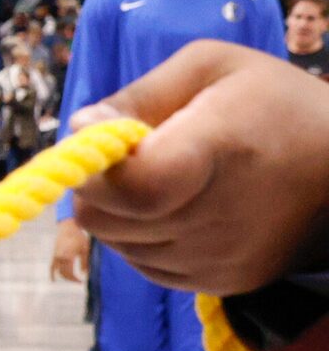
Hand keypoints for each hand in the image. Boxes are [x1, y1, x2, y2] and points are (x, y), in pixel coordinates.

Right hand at [50, 216, 89, 282]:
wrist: (68, 228)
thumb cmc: (79, 238)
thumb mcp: (85, 250)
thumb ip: (85, 262)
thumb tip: (85, 273)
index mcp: (67, 257)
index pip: (70, 273)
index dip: (75, 279)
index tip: (82, 281)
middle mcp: (59, 258)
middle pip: (63, 274)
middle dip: (71, 279)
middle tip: (79, 281)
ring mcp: (55, 257)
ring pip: (58, 271)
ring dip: (64, 277)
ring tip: (71, 279)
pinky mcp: (54, 255)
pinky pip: (52, 267)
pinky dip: (52, 274)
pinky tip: (53, 280)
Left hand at [74, 43, 328, 293]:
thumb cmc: (273, 103)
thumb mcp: (211, 67)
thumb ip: (138, 95)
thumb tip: (79, 128)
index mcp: (215, 151)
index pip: (136, 186)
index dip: (97, 171)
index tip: (103, 144)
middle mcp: (216, 216)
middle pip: (104, 219)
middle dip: (97, 186)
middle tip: (132, 158)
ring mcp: (219, 257)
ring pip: (117, 244)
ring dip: (120, 213)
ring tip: (166, 179)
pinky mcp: (221, 282)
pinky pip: (145, 265)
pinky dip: (144, 238)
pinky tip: (179, 207)